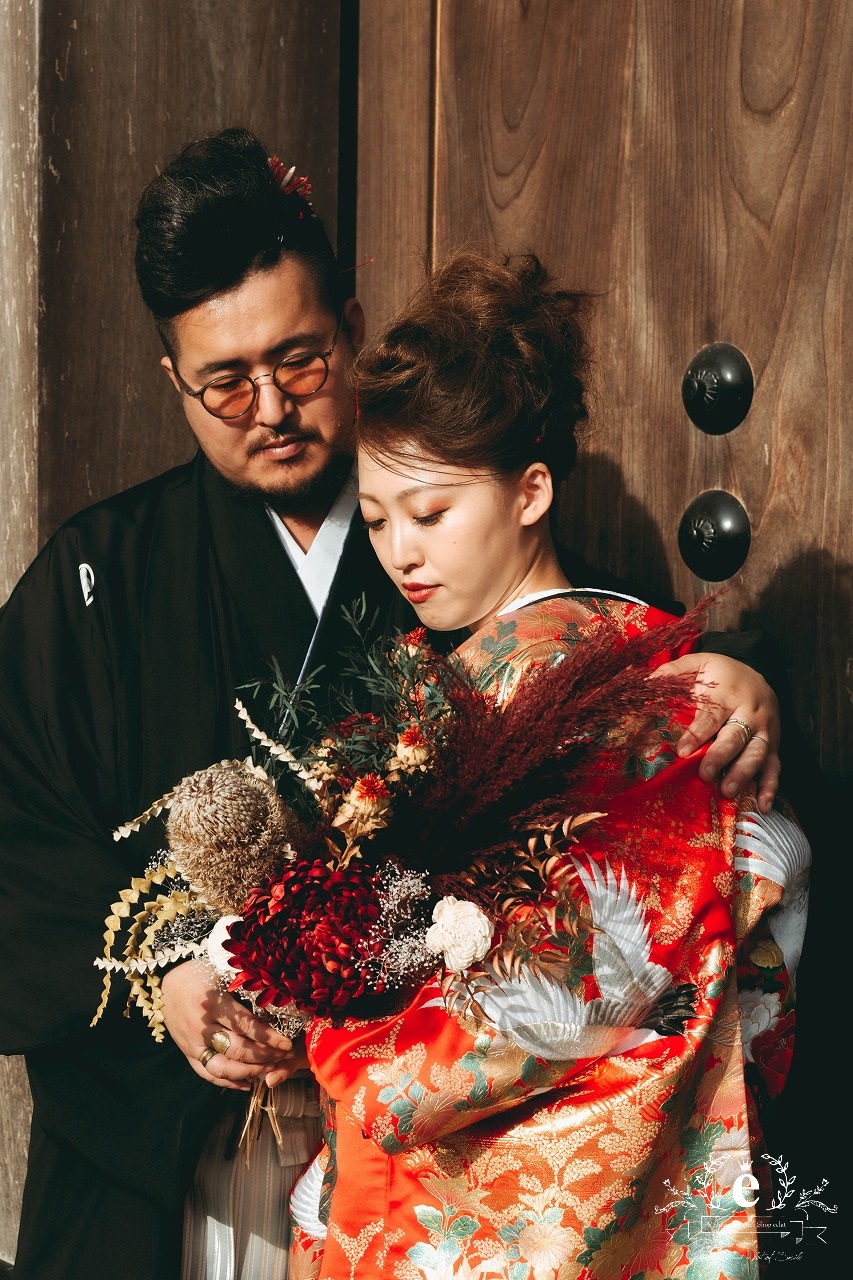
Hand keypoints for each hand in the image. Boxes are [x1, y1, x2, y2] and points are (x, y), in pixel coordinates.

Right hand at [160, 959, 303, 1090]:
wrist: (165, 984)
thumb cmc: (198, 973)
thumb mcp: (222, 973)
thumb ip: (244, 988)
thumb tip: (275, 1000)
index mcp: (213, 1004)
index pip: (245, 1026)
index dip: (268, 1037)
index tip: (286, 1043)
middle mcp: (202, 1029)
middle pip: (237, 1050)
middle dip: (265, 1056)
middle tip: (284, 1055)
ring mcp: (193, 1045)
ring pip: (223, 1068)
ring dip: (249, 1072)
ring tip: (270, 1068)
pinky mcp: (188, 1054)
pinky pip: (207, 1074)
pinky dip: (228, 1082)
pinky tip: (248, 1083)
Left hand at [652, 653, 780, 812]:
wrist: (755, 670)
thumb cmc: (719, 673)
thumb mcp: (697, 664)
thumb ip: (672, 672)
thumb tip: (644, 685)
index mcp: (728, 693)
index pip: (712, 716)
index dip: (697, 734)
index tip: (682, 751)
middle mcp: (750, 712)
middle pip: (736, 736)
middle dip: (721, 757)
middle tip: (705, 775)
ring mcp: (765, 730)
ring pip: (757, 753)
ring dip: (743, 773)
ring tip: (727, 791)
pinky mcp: (774, 745)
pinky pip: (775, 767)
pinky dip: (771, 787)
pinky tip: (763, 806)